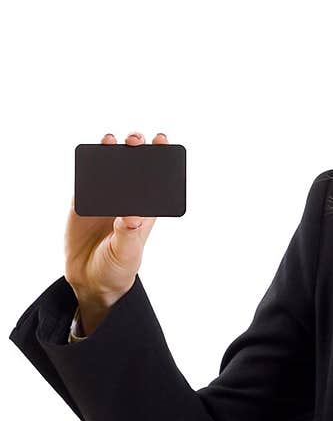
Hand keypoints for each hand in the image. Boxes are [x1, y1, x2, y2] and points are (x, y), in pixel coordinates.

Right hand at [64, 130, 164, 307]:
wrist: (89, 279)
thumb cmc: (117, 267)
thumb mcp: (127, 253)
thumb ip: (128, 233)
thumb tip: (132, 215)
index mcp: (145, 210)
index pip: (156, 179)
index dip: (160, 158)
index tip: (162, 141)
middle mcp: (126, 199)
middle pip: (133, 166)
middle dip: (136, 148)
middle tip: (135, 140)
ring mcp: (104, 198)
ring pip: (109, 167)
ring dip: (111, 150)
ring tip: (111, 141)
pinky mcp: (83, 201)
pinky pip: (85, 179)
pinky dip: (88, 165)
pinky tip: (91, 155)